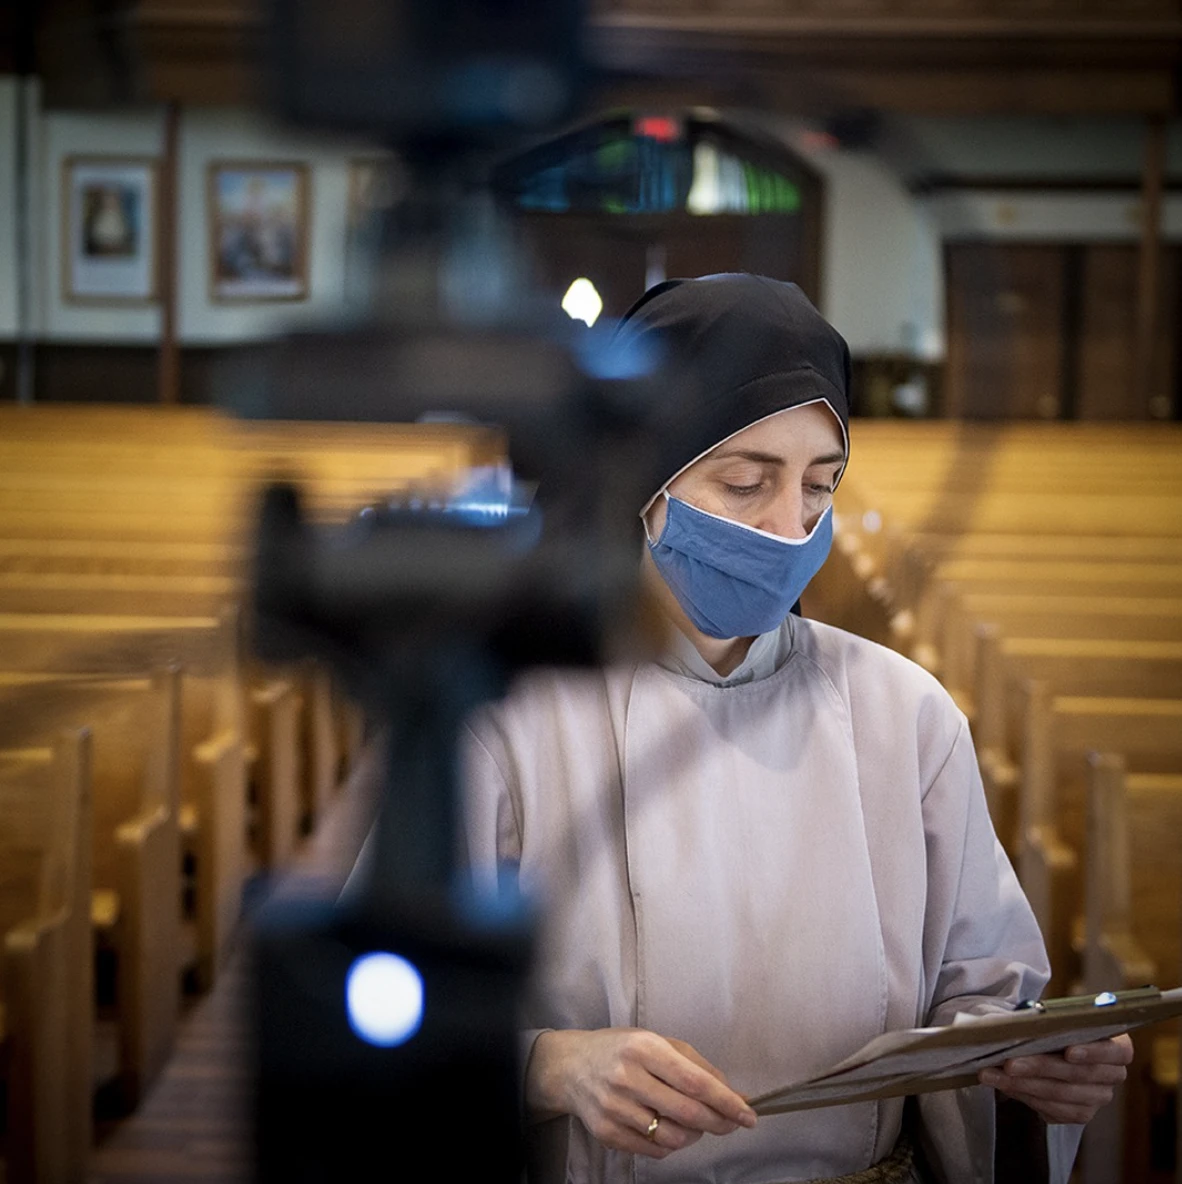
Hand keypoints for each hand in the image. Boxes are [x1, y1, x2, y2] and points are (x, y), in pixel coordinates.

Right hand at [525, 1028, 757, 1158]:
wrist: (571, 1066)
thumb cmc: (621, 1049)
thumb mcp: (657, 1042)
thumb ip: (696, 1065)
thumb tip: (734, 1093)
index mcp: (644, 1047)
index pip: (695, 1082)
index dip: (726, 1101)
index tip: (748, 1114)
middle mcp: (628, 1077)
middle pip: (687, 1112)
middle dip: (718, 1123)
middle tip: (731, 1124)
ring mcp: (615, 1107)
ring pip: (672, 1137)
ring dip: (693, 1135)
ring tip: (693, 1123)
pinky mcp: (607, 1132)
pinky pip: (652, 1150)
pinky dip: (669, 1145)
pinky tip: (667, 1128)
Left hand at [978, 1033, 1133, 1123]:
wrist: (1050, 1047)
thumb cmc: (1054, 1026)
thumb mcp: (1058, 1019)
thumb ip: (1051, 1020)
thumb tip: (1023, 1022)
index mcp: (1117, 1047)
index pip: (1118, 1052)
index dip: (1094, 1052)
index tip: (1068, 1051)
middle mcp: (1113, 1075)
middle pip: (1080, 1075)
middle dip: (1040, 1067)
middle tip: (1009, 1063)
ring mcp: (1098, 1098)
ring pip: (1062, 1095)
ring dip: (1023, 1085)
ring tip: (993, 1075)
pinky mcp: (1080, 1114)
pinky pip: (1053, 1110)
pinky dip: (1025, 1096)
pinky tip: (1004, 1086)